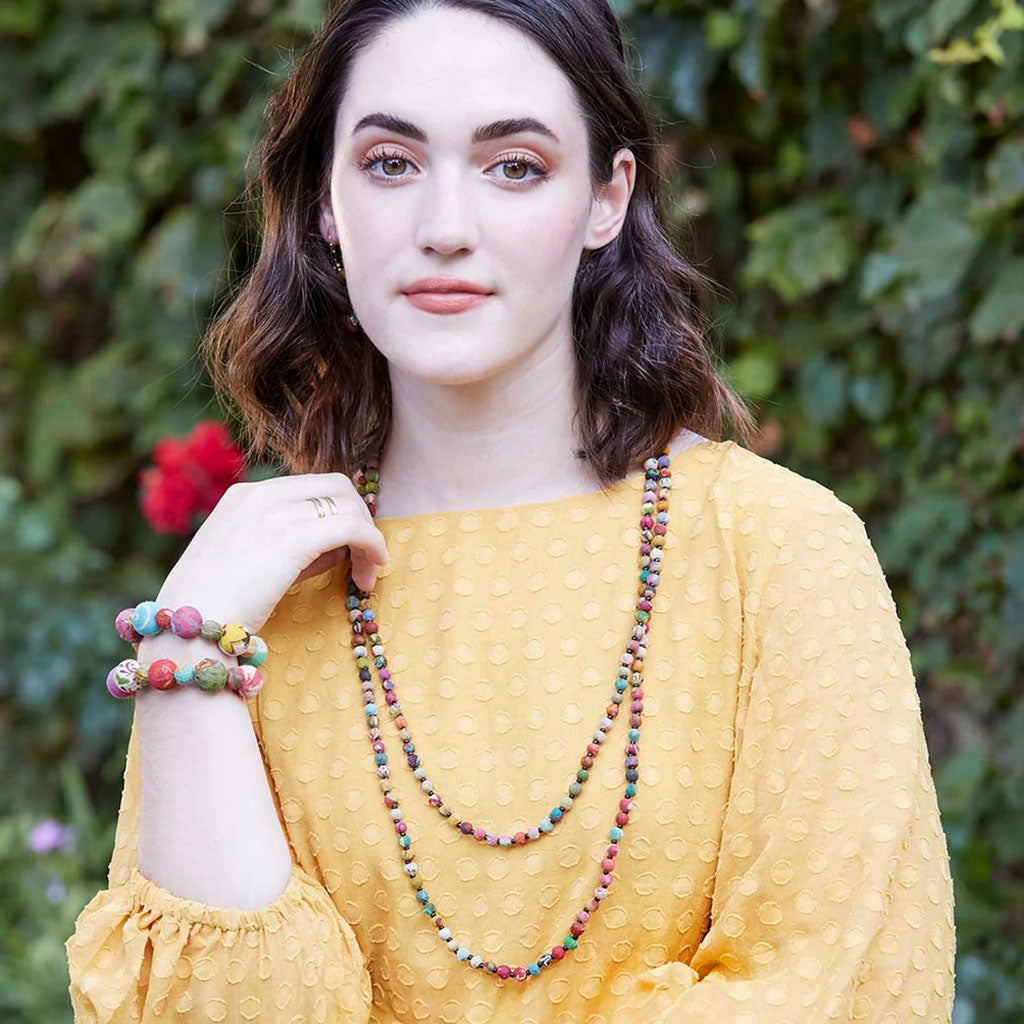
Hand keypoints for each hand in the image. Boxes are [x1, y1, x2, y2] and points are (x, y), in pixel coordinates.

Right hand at [154, 473, 389, 632]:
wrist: (187, 629)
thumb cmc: (215, 607)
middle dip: (360, 517)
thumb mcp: (250, 564)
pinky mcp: (294, 538)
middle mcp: (261, 494)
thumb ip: (292, 546)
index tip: (348, 546)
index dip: (339, 512)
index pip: (312, 486)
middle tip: (367, 556)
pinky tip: (372, 572)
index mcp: (245, 495)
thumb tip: (341, 546)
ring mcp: (276, 512)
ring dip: (368, 540)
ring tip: (366, 575)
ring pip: (349, 507)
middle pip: (337, 486)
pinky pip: (353, 529)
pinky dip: (372, 546)